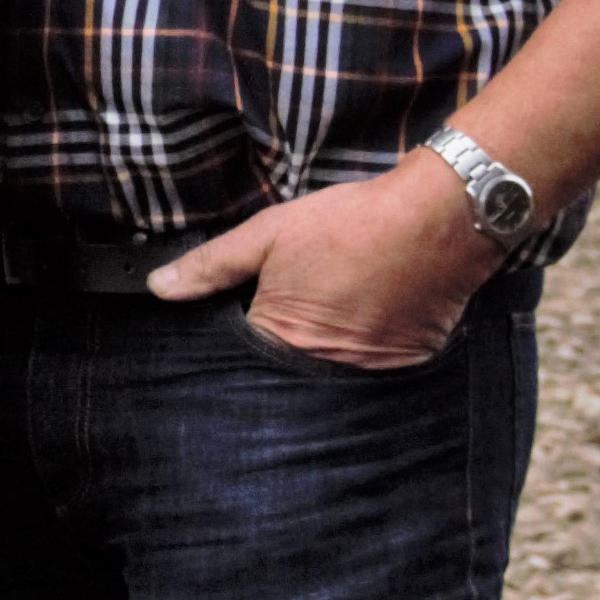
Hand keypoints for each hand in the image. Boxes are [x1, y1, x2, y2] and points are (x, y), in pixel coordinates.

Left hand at [151, 161, 501, 367]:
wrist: (439, 221)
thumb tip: (160, 286)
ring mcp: (365, 377)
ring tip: (335, 311)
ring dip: (321, 356)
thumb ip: (212, 264)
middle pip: (283, 376)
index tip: (246, 314)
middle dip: (278, 352)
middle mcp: (321, 371)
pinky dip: (361, 355)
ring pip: (325, 378)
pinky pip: (368, 376)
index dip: (237, 338)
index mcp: (279, 340)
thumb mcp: (270, 233)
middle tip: (297, 310)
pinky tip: (366, 319)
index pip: (238, 361)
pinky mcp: (401, 371)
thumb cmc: (354, 224)